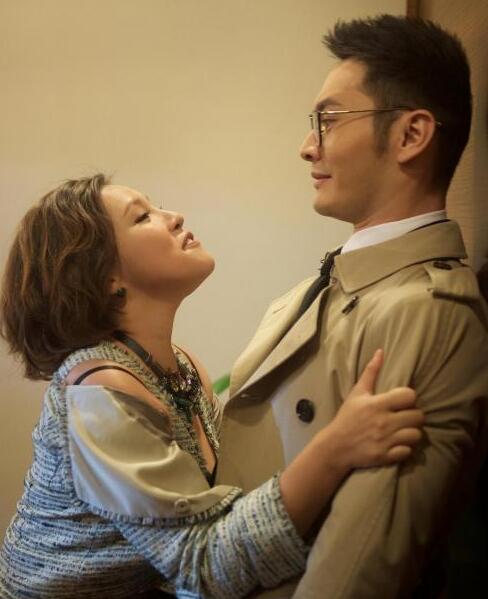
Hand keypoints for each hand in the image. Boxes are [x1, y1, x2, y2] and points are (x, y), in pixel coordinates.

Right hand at [327, 349, 423, 469]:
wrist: (335, 446)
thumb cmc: (347, 417)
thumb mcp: (357, 393)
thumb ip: (371, 372)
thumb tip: (381, 352)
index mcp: (377, 404)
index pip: (410, 396)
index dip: (409, 398)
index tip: (402, 401)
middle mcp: (384, 422)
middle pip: (418, 416)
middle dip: (414, 415)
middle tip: (406, 416)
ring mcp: (386, 440)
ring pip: (416, 435)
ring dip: (412, 432)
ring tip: (404, 430)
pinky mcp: (386, 456)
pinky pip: (408, 451)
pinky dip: (405, 448)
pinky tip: (398, 443)